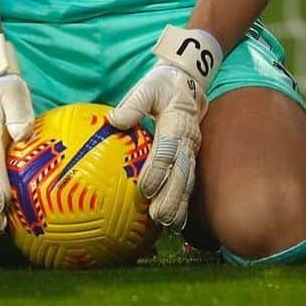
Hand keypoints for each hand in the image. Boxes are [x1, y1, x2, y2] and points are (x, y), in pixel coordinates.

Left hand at [108, 25, 222, 229]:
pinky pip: (189, 181)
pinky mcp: (191, 157)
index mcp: (177, 121)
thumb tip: (114, 120)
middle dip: (171, 195)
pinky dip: (185, 203)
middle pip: (182, 170)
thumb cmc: (163, 85)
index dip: (158, 169)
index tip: (144, 188)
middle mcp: (189, 138)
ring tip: (169, 224)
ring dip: (179, 203)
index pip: (168, 148)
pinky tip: (177, 222)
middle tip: (158, 216)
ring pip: (188, 180)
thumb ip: (133, 103)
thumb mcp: (148, 86)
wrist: (189, 81)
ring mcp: (192, 149)